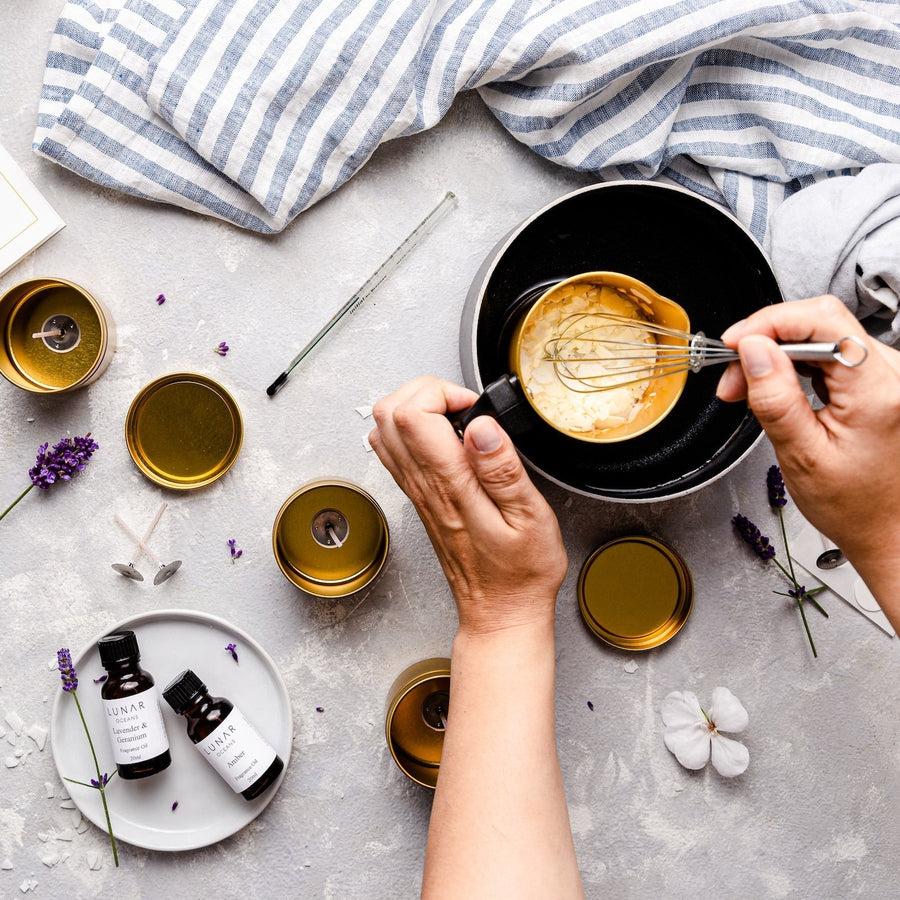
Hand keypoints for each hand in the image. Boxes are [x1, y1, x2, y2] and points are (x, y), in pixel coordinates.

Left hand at [369, 376, 567, 634]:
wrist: (500, 612)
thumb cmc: (519, 573)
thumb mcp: (530, 518)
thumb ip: (503, 468)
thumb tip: (481, 426)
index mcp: (449, 485)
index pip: (411, 414)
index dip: (442, 393)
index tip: (474, 407)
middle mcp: (423, 486)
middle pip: (387, 412)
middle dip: (426, 391)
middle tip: (465, 406)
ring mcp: (415, 492)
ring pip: (383, 429)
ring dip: (416, 407)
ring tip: (455, 418)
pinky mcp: (418, 498)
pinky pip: (393, 451)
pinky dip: (412, 429)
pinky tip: (444, 438)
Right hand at [716, 295, 899, 575]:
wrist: (887, 527)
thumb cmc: (854, 504)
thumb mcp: (802, 455)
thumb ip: (776, 399)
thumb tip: (754, 351)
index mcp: (878, 391)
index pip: (822, 322)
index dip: (770, 323)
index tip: (735, 343)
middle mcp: (891, 374)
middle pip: (818, 323)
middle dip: (765, 341)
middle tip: (732, 376)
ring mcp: (885, 374)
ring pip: (819, 335)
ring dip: (775, 354)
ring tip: (746, 387)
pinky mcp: (875, 379)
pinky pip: (826, 353)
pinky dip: (791, 364)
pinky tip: (773, 385)